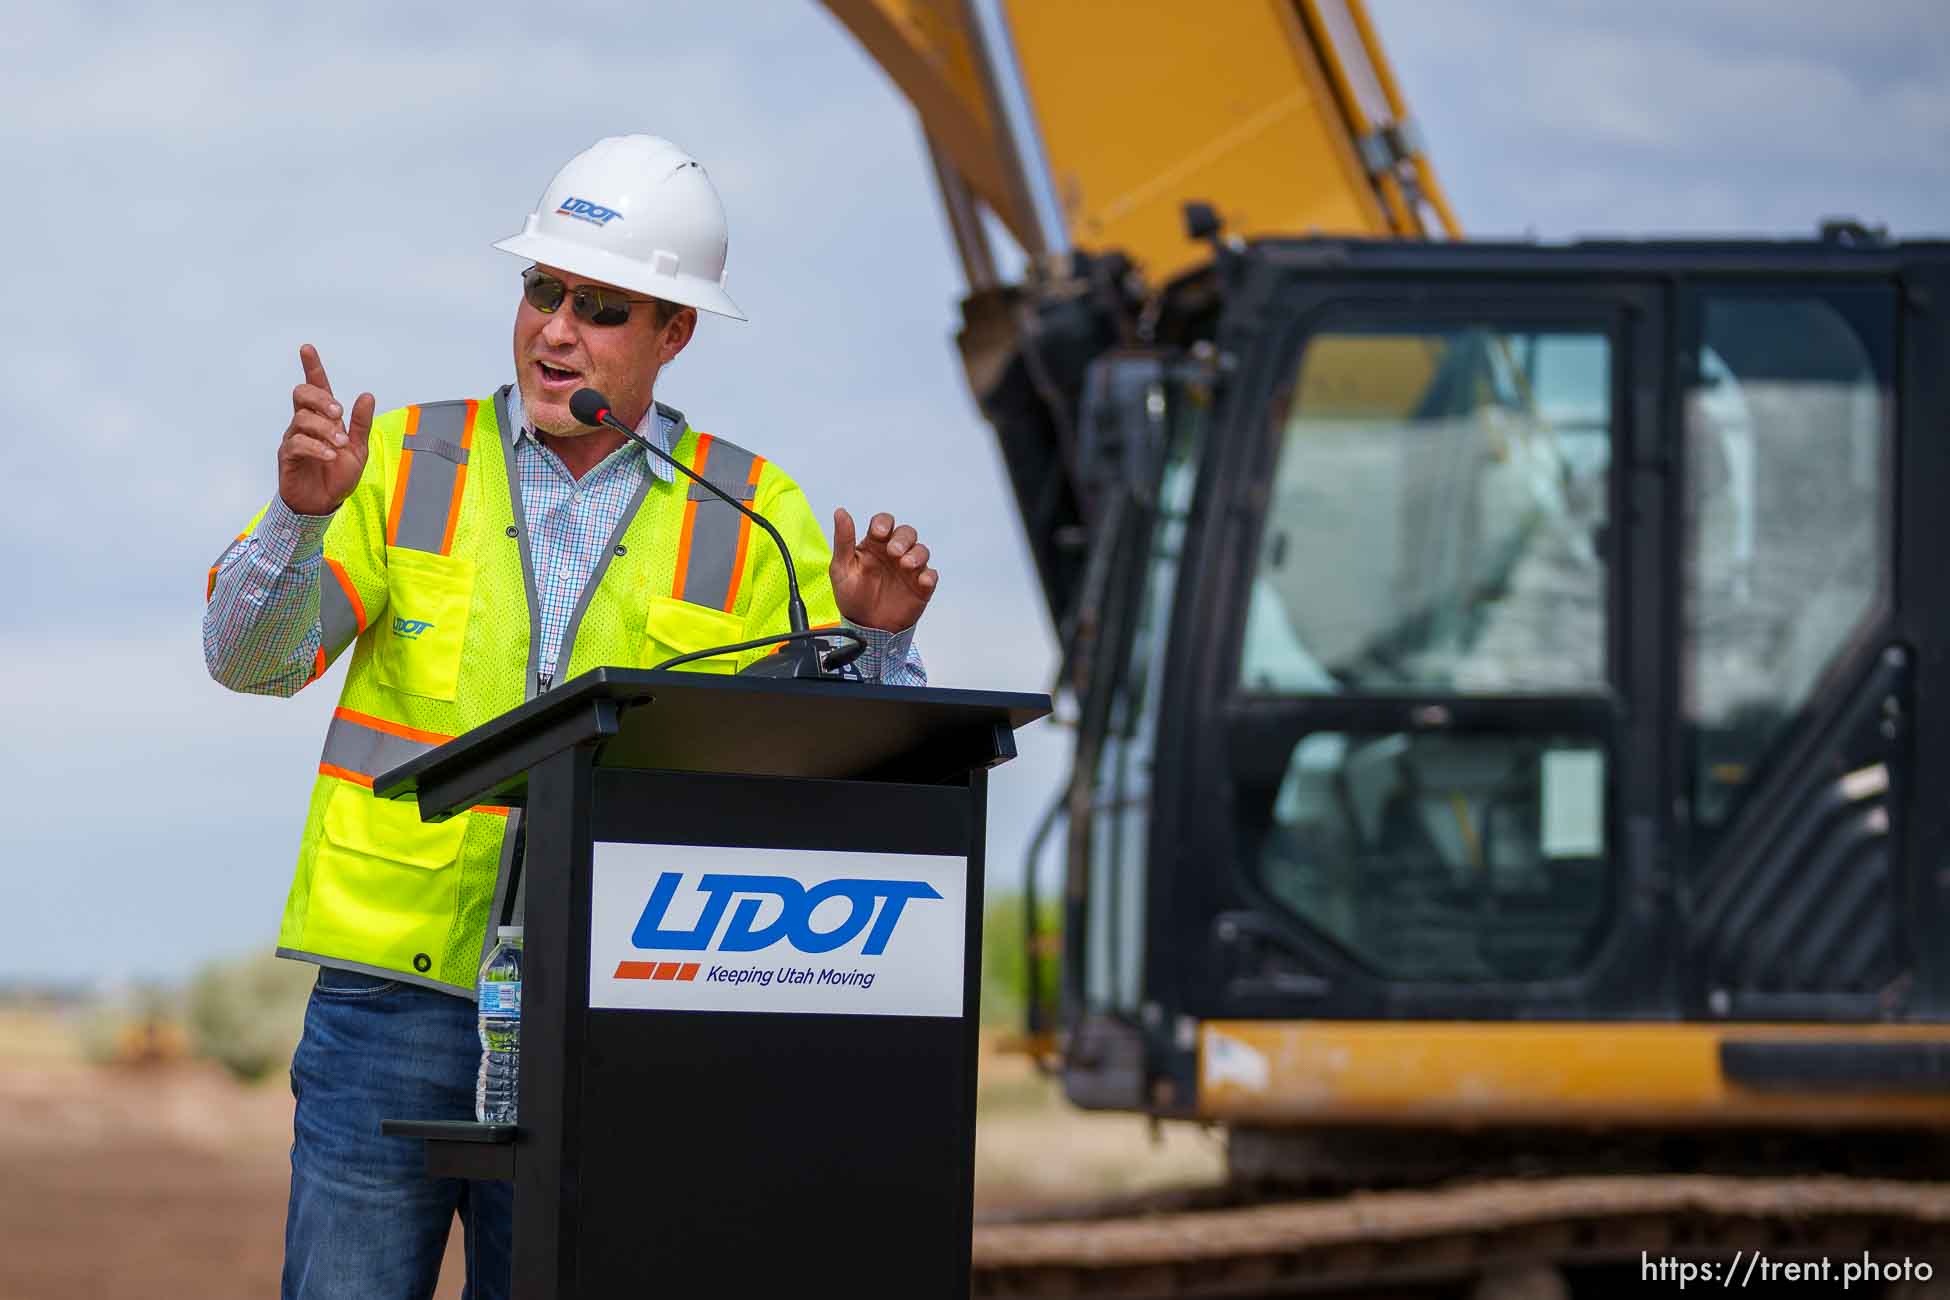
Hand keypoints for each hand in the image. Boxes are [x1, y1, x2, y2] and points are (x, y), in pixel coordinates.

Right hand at [278, 344, 374, 516]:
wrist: (324, 503)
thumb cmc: (337, 475)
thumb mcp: (358, 449)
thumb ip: (361, 423)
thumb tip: (367, 395)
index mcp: (324, 419)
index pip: (316, 387)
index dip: (312, 368)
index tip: (307, 349)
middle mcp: (305, 424)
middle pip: (302, 394)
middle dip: (321, 399)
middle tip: (338, 415)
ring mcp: (294, 438)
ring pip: (301, 418)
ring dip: (325, 429)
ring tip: (339, 446)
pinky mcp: (287, 455)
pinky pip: (297, 443)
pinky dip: (316, 447)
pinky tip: (329, 455)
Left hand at [830, 509, 936, 631]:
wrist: (865, 629)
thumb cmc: (852, 597)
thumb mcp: (841, 568)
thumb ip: (843, 540)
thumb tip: (840, 512)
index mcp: (874, 545)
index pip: (883, 523)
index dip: (884, 523)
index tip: (879, 533)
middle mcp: (893, 554)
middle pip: (906, 533)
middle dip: (902, 539)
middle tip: (894, 552)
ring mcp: (908, 569)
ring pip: (921, 550)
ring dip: (916, 554)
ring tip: (906, 565)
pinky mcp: (920, 587)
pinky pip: (931, 575)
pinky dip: (928, 576)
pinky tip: (921, 581)